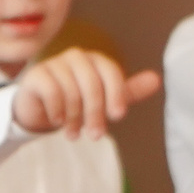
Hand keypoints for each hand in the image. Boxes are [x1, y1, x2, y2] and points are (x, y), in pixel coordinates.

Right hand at [11, 48, 160, 139]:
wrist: (41, 110)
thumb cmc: (77, 103)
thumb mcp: (105, 100)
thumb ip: (128, 91)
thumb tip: (157, 80)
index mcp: (95, 60)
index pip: (111, 72)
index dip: (116, 94)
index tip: (118, 116)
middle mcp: (76, 57)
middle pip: (92, 84)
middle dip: (95, 113)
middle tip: (95, 135)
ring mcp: (54, 63)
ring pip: (71, 91)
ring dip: (74, 117)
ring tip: (73, 133)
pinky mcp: (36, 74)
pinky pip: (52, 91)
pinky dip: (57, 110)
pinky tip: (57, 121)